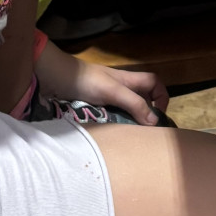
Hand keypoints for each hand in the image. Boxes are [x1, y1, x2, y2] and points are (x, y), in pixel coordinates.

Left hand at [35, 42, 168, 123]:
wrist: (54, 77)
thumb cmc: (86, 80)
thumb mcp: (113, 91)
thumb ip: (134, 103)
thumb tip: (155, 121)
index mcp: (128, 80)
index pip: (154, 84)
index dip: (161, 96)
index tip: (157, 116)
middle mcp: (120, 88)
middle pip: (141, 99)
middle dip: (145, 115)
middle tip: (144, 134)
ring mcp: (106, 97)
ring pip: (125, 110)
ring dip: (129, 122)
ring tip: (128, 139)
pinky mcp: (93, 105)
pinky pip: (110, 116)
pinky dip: (114, 125)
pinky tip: (111, 136)